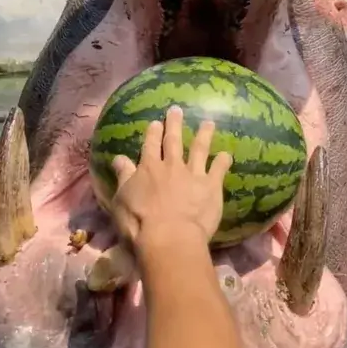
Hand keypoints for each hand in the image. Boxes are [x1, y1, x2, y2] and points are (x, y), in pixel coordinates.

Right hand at [110, 106, 232, 258]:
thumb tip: (119, 158)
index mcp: (149, 168)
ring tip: (209, 123)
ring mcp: (193, 174)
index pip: (151, 145)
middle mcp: (172, 166)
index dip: (153, 133)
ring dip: (204, 135)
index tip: (156, 122)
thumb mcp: (121, 199)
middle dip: (175, 124)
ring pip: (200, 149)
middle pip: (174, 141)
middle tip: (177, 110)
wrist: (169, 237)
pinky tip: (227, 154)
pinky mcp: (211, 186)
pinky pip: (219, 170)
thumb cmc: (139, 222)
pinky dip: (223, 161)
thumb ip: (123, 176)